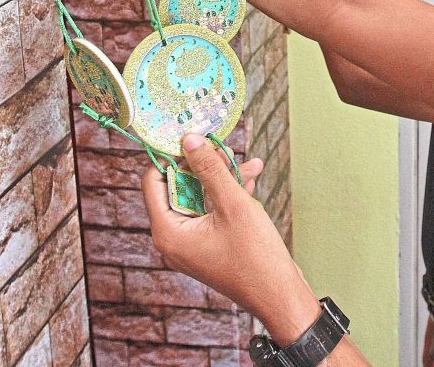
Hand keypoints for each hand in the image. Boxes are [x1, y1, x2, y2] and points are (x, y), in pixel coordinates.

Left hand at [142, 134, 320, 344]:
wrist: (279, 296)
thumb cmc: (255, 256)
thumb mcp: (233, 204)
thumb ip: (210, 169)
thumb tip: (189, 139)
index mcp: (168, 232)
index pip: (154, 181)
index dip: (172, 157)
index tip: (193, 137)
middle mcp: (173, 239)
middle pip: (179, 187)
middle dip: (205, 166)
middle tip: (225, 148)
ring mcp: (191, 244)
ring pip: (200, 198)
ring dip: (222, 179)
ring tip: (251, 164)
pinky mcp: (208, 246)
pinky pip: (211, 212)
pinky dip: (228, 196)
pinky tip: (251, 181)